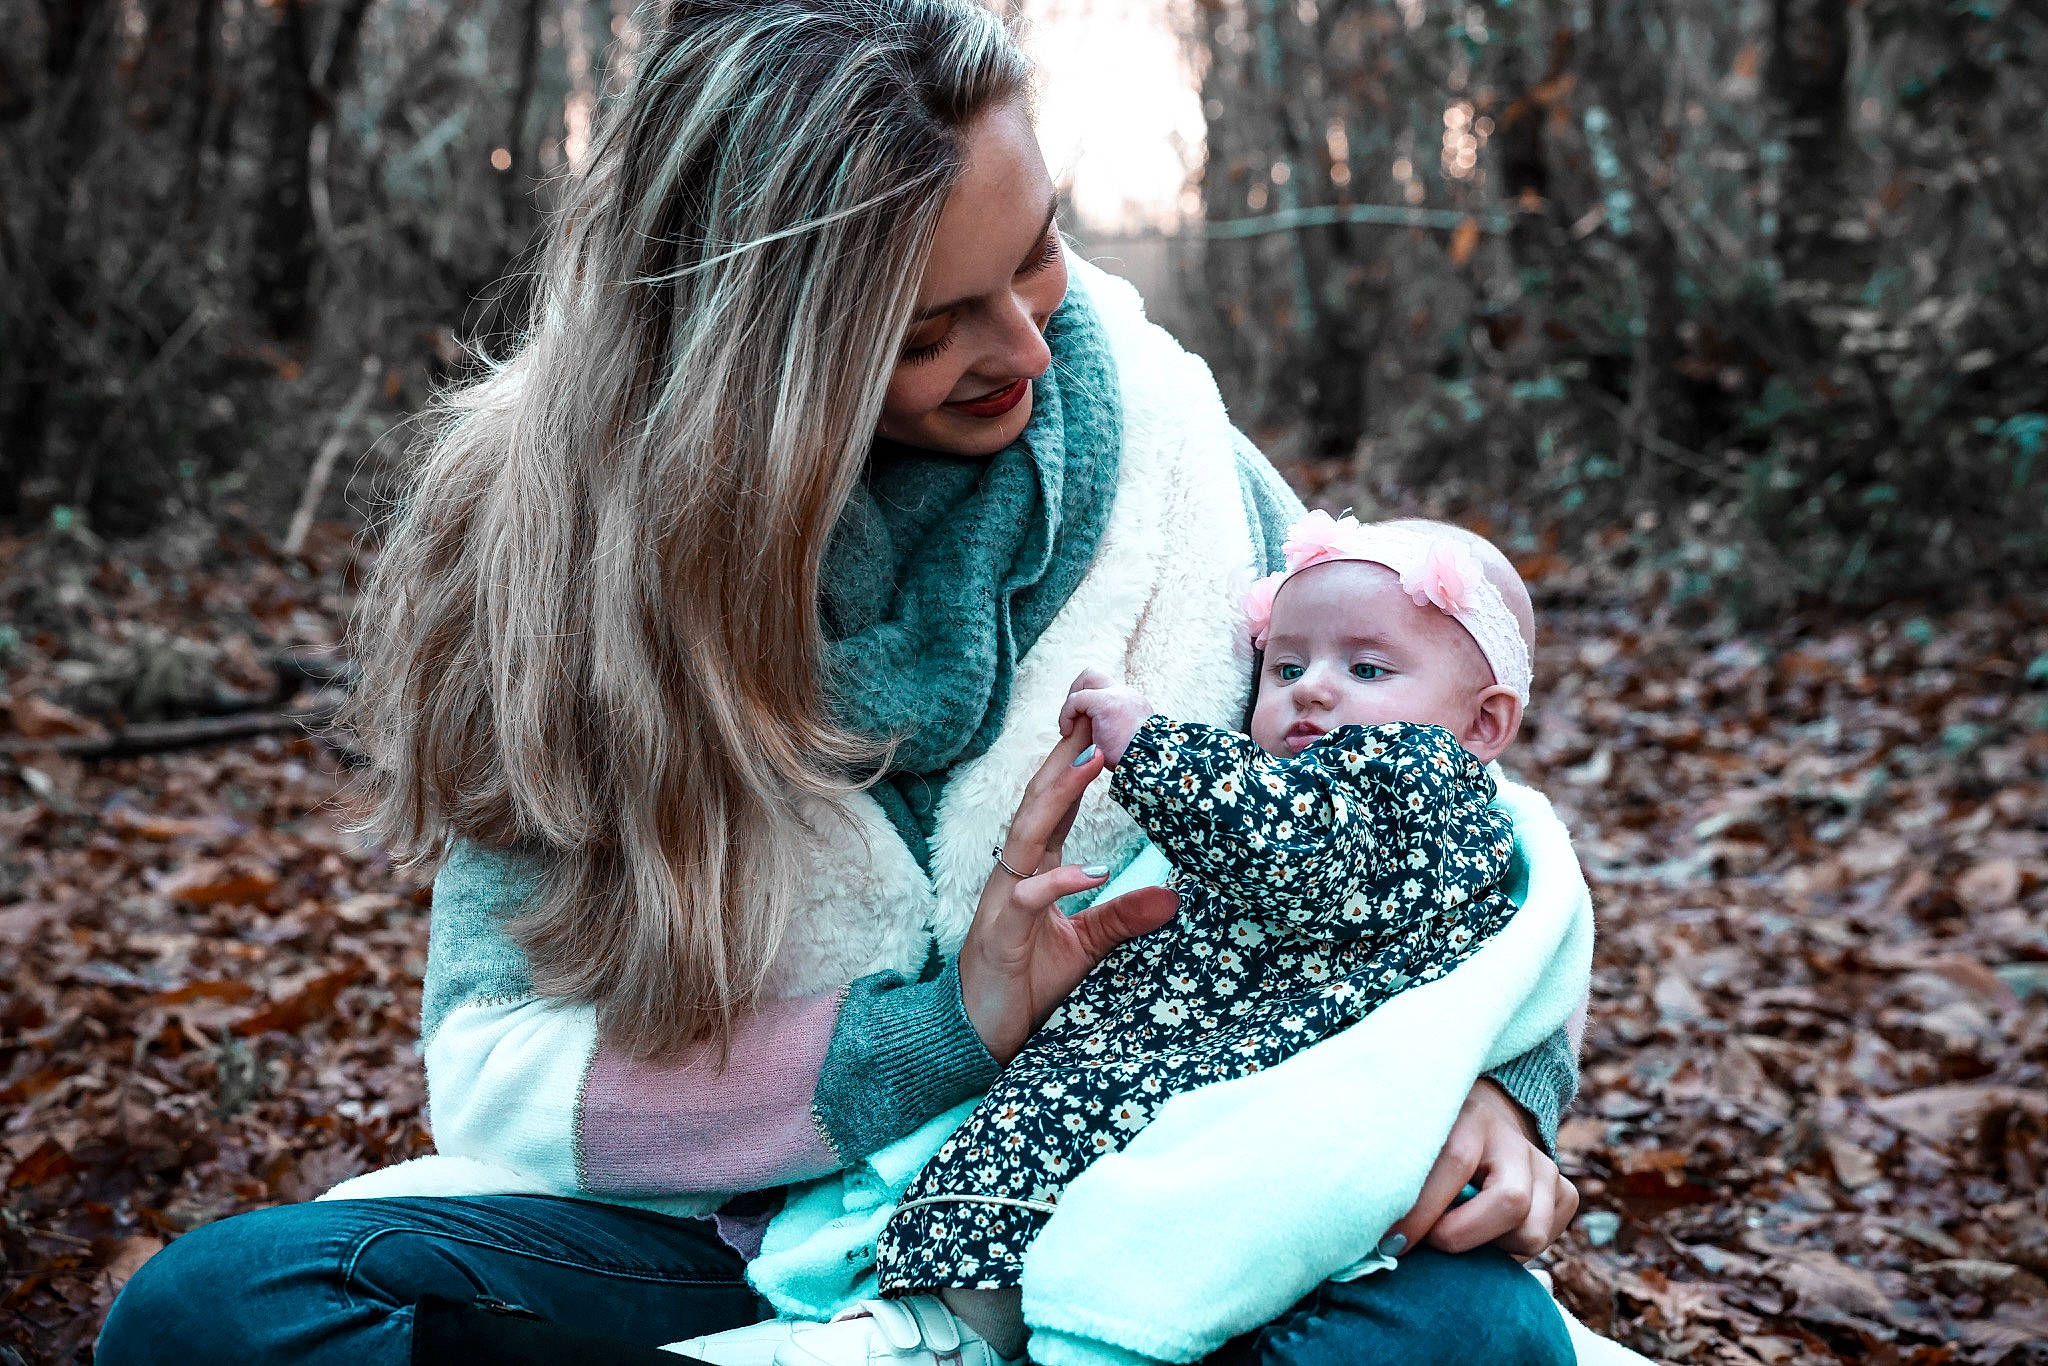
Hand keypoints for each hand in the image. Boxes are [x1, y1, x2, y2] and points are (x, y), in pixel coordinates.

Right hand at [957, 719, 1179, 1065]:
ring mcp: (1003, 902)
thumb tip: (1174, 897)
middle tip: (1090, 713)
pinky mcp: (1001, 935)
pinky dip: (1058, 881)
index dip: (1073, 765)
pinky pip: (1028, 898)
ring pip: (1026, 835)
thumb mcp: (1086, 947)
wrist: (982, 1033)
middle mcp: (1015, 875)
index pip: (1053, 806)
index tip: (1098, 724)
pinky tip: (1090, 872)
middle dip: (1063, 757)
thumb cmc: (1028, 982)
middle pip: (1037, 803)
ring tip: (1093, 762)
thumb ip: (1121, 917)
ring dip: (1059, 796)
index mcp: (1033, 871)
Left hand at [1057, 668, 1152, 768]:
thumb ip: (1114, 735)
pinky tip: (1067, 732)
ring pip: (1088, 678)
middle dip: (1077, 691)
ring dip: (1072, 701)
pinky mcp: (1106, 703)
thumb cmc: (1135, 765)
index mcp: (1131, 704)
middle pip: (1096, 676)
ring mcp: (1118, 696)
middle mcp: (1126, 694)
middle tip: (1072, 719)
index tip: (1081, 726)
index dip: (1088, 701)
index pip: (1106, 689)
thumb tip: (1097, 745)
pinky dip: (1066, 714)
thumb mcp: (1128, 744)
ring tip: (1069, 727)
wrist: (1151, 767)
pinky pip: (1076, 698)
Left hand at [1380, 1079, 1578, 1257]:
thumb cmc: (1431, 1146)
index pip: (1454, 1164)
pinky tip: (1487, 1232)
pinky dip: (1511, 1251)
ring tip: (1459, 1232)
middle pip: (1511, 1202)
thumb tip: (1382, 1239)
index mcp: (1472, 1117)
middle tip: (1430, 1242)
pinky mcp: (1566, 1193)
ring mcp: (1546, 1166)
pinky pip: (1545, 1241)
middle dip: (1463, 1236)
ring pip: (1532, 1232)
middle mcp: (1515, 1141)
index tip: (1390, 1243)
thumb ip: (1402, 1178)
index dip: (1421, 1212)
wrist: (1479, 1126)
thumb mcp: (1414, 1145)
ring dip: (1490, 1247)